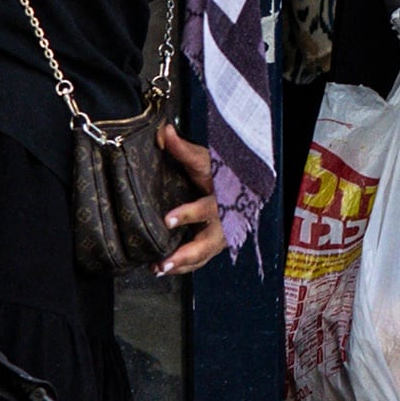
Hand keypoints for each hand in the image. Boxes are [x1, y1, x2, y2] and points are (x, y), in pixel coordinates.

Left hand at [153, 125, 224, 276]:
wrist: (241, 188)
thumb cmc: (221, 172)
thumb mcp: (204, 159)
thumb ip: (183, 149)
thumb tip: (164, 131)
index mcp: (223, 197)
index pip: (207, 207)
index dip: (188, 215)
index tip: (168, 220)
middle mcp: (224, 221)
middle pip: (208, 242)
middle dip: (186, 253)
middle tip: (165, 262)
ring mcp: (219, 236)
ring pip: (203, 256)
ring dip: (181, 264)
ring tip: (158, 269)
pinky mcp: (212, 245)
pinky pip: (198, 260)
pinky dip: (181, 267)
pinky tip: (161, 269)